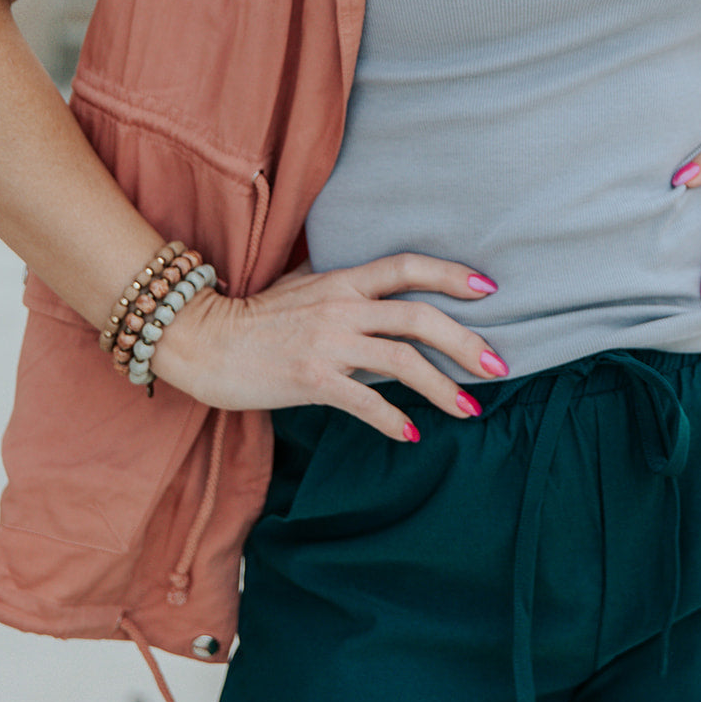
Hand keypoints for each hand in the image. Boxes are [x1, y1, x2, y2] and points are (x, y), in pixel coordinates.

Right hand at [150, 253, 507, 441]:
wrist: (201, 339)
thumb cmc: (253, 314)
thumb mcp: (301, 284)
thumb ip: (341, 282)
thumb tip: (378, 283)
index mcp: (343, 280)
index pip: (407, 267)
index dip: (450, 274)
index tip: (488, 288)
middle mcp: (342, 306)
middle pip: (419, 317)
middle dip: (466, 341)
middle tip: (499, 365)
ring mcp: (328, 342)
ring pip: (402, 361)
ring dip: (443, 388)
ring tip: (471, 410)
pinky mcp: (310, 379)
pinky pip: (364, 401)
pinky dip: (393, 419)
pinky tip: (413, 434)